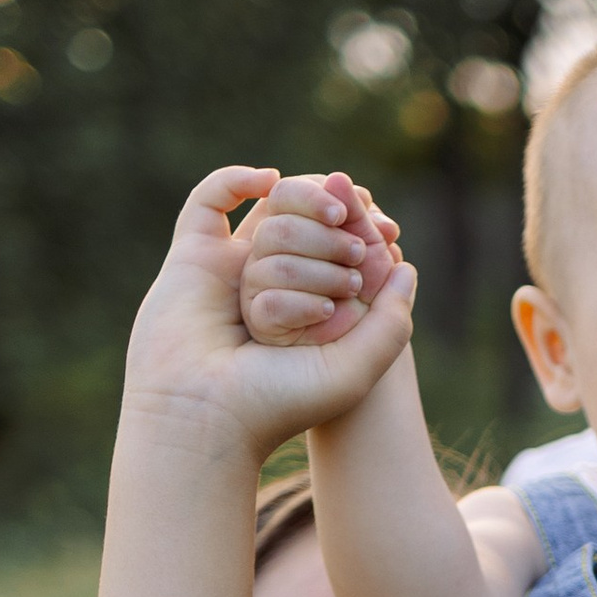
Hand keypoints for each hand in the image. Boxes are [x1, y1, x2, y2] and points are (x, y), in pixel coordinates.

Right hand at [124, 167, 418, 462]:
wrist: (207, 417)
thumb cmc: (281, 403)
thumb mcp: (358, 367)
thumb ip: (391, 321)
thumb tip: (405, 265)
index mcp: (306, 308)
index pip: (338, 246)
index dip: (363, 229)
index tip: (387, 232)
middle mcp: (268, 285)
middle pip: (309, 225)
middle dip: (339, 233)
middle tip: (357, 253)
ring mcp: (229, 268)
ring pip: (273, 215)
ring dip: (307, 225)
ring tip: (331, 252)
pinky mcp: (191, 257)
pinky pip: (209, 199)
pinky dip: (236, 179)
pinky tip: (269, 182)